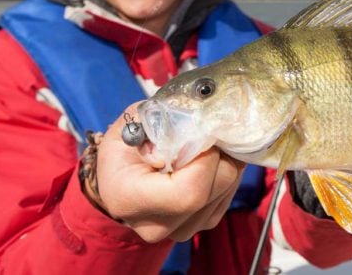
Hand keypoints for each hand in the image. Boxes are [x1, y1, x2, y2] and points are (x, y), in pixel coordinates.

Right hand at [91, 102, 244, 242]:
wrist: (121, 175)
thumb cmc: (125, 144)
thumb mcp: (133, 123)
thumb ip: (161, 123)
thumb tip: (193, 132)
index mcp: (130, 200)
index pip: (189, 190)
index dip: (206, 157)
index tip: (202, 132)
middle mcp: (156, 225)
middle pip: (215, 187)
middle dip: (221, 153)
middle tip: (212, 130)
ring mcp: (182, 229)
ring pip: (228, 187)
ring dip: (226, 159)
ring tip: (207, 143)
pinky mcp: (203, 223)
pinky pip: (230, 192)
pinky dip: (226, 170)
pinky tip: (209, 159)